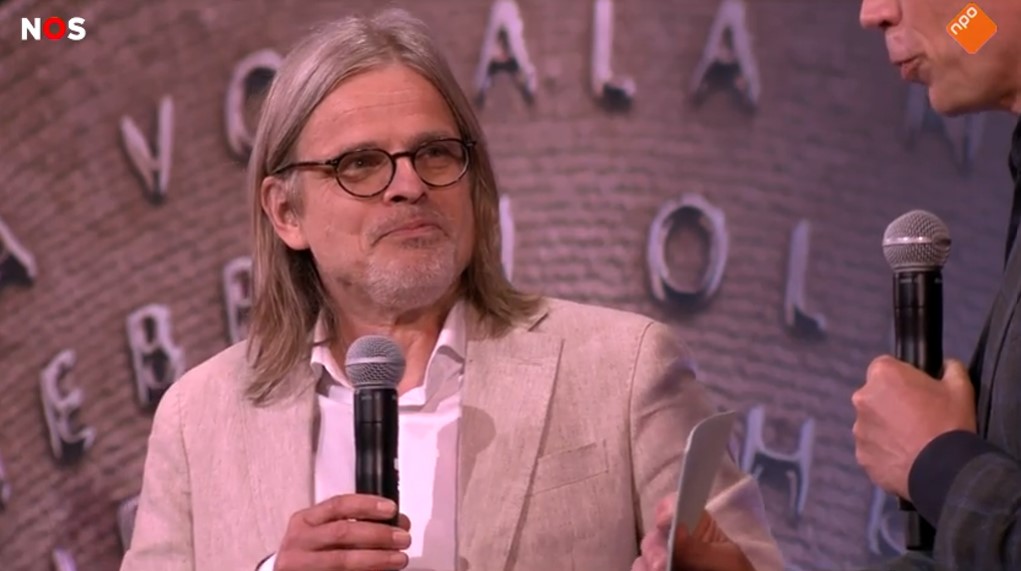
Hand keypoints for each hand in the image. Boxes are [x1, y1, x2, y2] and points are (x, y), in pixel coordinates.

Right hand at [274, 494, 411, 570]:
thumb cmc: (312, 551)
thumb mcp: (323, 531)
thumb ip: (355, 523)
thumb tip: (397, 523)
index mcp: (304, 520)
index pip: (338, 505)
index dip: (367, 505)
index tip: (392, 509)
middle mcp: (298, 541)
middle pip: (342, 532)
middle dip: (378, 534)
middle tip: (403, 538)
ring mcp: (300, 565)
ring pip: (342, 560)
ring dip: (376, 558)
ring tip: (399, 559)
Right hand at [632, 494, 753, 570]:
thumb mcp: (725, 563)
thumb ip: (700, 550)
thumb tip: (675, 529)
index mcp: (698, 526)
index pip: (678, 505)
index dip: (668, 508)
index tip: (664, 522)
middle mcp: (678, 540)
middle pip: (656, 532)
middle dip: (656, 547)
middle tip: (662, 566)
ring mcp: (666, 558)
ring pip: (645, 553)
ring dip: (647, 561)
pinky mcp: (656, 569)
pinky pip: (640, 567)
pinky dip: (642, 569)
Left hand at [852, 356, 976, 498]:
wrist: (944, 469)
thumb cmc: (950, 423)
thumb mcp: (960, 387)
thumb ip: (950, 368)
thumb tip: (945, 365)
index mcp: (882, 375)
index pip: (884, 367)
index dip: (901, 378)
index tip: (916, 391)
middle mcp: (862, 398)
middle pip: (874, 395)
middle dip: (890, 403)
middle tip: (916, 417)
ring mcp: (859, 429)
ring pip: (871, 423)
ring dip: (885, 428)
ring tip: (911, 441)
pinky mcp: (861, 455)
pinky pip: (872, 448)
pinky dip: (884, 451)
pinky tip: (905, 458)